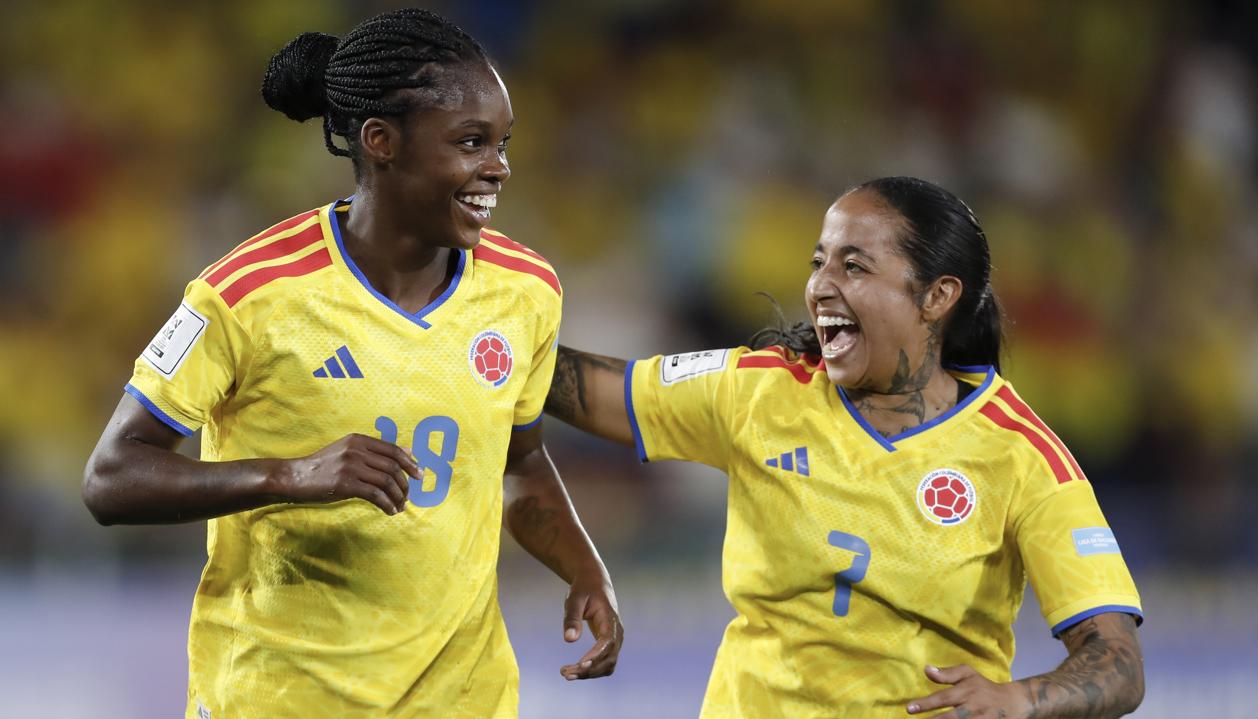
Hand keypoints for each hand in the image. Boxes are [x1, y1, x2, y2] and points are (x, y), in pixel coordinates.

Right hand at [275, 433, 418, 514]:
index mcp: (358, 440)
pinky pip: (376, 495)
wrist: (296, 477)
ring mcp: (351, 467)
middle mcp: (356, 450)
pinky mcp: (346, 484)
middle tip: (408, 497)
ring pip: (387, 482)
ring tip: (400, 506)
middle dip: (405, 484)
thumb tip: (408, 451)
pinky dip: (387, 504)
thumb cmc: (323, 467)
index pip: (393, 450)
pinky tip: (390, 511)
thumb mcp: (348, 451)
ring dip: (398, 496)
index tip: (419, 476)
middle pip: (393, 467)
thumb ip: (375, 451)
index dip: (409, 463)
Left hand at [559, 570, 623, 679]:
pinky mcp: (609, 645)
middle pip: (609, 659)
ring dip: (589, 673)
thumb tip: (569, 640)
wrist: (594, 584)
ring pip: (608, 665)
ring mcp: (615, 640)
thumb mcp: (574, 599)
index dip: (596, 656)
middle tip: (564, 672)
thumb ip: (572, 618)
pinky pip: (605, 664)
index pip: (608, 642)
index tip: (580, 665)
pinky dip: (592, 671)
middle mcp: (617, 632)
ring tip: (566, 673)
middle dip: (589, 670)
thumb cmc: (584, 590)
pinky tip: (575, 670)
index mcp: (610, 619)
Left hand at [906, 664, 1029, 717]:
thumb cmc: (984, 687)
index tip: (909, 709)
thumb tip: (926, 669)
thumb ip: (947, 673)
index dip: (926, 704)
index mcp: (967, 691)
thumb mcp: (968, 674)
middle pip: (951, 718)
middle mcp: (973, 708)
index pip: (943, 698)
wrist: (1014, 703)